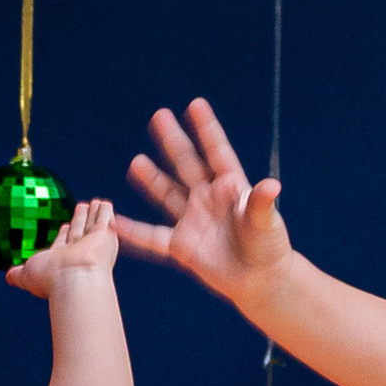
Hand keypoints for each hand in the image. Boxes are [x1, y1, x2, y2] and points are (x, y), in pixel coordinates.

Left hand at [7, 196, 118, 294]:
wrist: (74, 280)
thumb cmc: (50, 279)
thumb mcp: (27, 275)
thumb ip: (18, 274)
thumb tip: (8, 278)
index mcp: (61, 260)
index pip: (63, 243)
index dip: (64, 235)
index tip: (65, 226)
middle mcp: (78, 253)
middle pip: (79, 232)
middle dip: (80, 221)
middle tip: (81, 208)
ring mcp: (92, 245)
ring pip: (92, 225)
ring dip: (93, 214)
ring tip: (95, 203)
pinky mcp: (104, 236)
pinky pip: (104, 220)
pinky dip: (105, 212)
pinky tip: (105, 204)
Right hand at [117, 100, 291, 305]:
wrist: (260, 280)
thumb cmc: (269, 247)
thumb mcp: (267, 223)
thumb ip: (263, 204)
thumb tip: (271, 185)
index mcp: (231, 187)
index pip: (217, 153)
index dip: (207, 130)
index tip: (195, 105)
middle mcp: (208, 199)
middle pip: (187, 165)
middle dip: (173, 141)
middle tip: (159, 116)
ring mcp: (192, 220)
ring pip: (167, 195)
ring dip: (152, 180)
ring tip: (137, 162)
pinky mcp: (182, 246)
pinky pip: (153, 237)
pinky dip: (133, 231)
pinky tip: (114, 221)